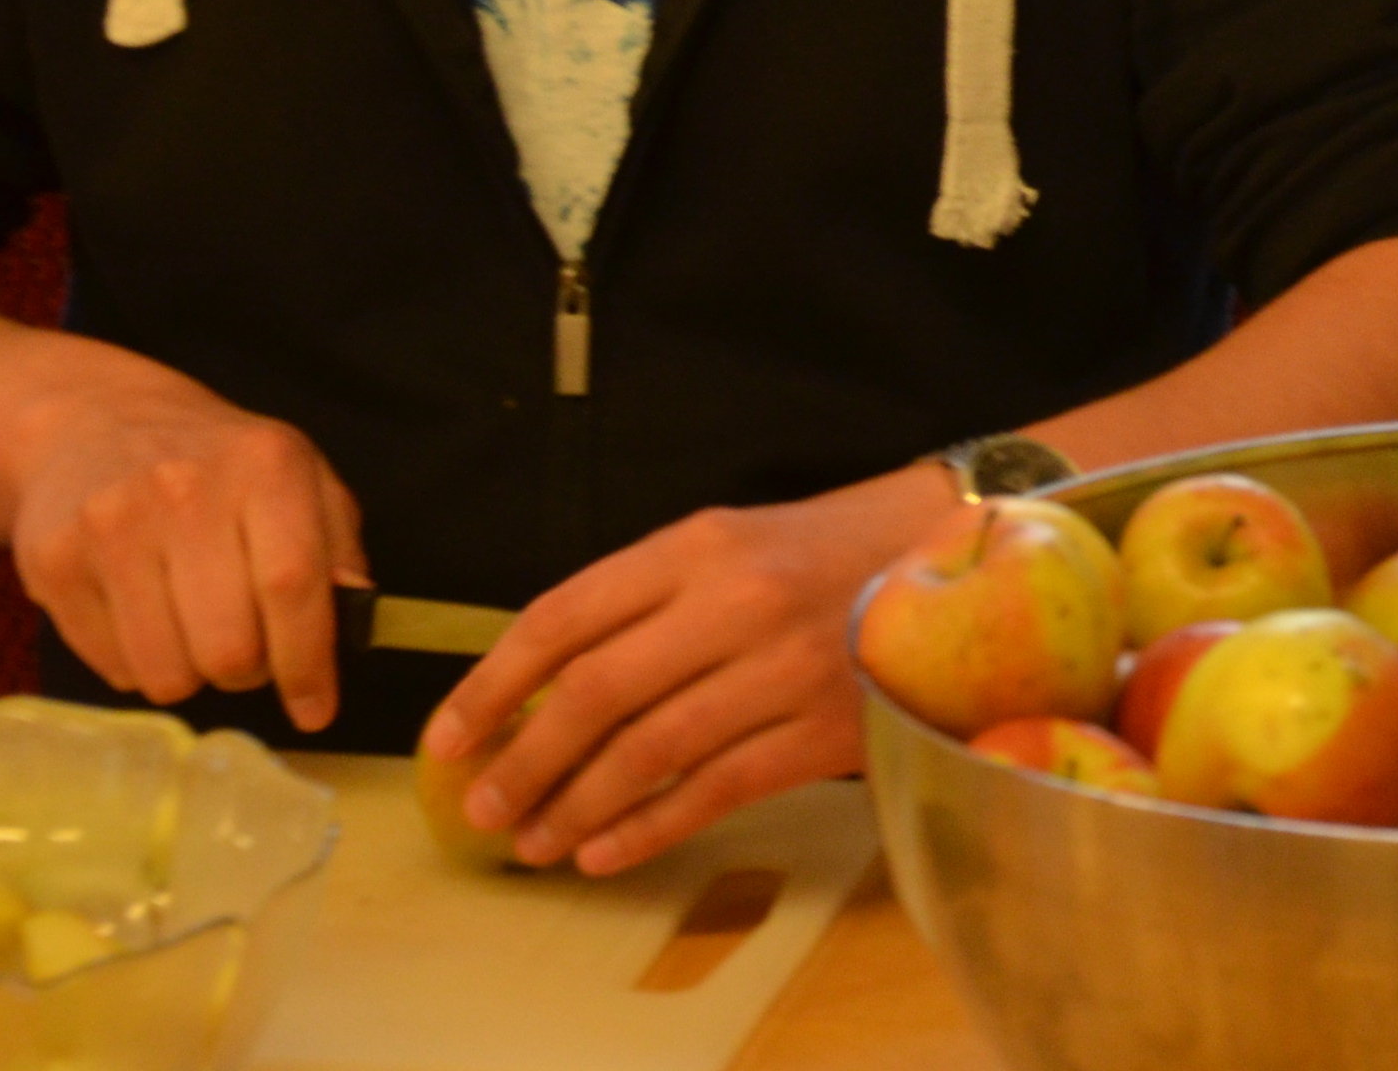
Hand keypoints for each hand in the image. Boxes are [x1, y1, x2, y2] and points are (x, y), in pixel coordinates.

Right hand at [4, 372, 367, 731]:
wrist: (98, 422)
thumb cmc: (220, 465)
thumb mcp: (300, 478)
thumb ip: (337, 548)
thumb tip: (354, 618)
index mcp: (263, 467)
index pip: (292, 586)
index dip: (307, 663)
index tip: (315, 710)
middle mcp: (183, 490)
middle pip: (228, 649)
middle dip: (248, 673)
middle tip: (247, 651)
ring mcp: (110, 526)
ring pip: (166, 674)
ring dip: (192, 675)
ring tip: (193, 630)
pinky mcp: (53, 563)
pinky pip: (113, 671)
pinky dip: (140, 666)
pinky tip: (144, 615)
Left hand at [423, 462, 954, 873]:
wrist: (948, 559)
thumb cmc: (819, 556)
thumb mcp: (726, 545)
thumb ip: (641, 603)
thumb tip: (537, 689)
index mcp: (698, 544)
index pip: (565, 616)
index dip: (494, 684)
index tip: (449, 737)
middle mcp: (735, 602)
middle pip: (596, 693)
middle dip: (523, 760)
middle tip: (479, 806)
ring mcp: (782, 669)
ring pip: (649, 752)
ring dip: (575, 806)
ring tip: (530, 842)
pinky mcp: (823, 729)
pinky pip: (716, 791)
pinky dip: (650, 827)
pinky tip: (604, 851)